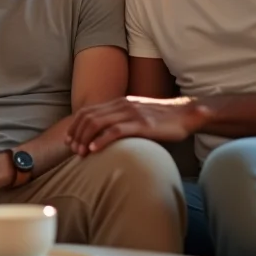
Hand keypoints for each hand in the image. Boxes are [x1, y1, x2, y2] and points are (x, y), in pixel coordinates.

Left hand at [66, 96, 206, 154]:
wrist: (186, 114)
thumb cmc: (161, 119)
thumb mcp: (136, 115)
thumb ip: (121, 119)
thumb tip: (103, 134)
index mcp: (119, 102)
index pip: (88, 111)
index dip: (74, 126)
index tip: (69, 141)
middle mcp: (122, 105)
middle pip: (88, 117)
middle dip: (76, 134)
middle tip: (73, 151)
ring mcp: (131, 114)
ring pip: (98, 123)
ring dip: (85, 139)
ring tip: (81, 153)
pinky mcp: (142, 125)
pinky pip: (115, 131)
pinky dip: (101, 140)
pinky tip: (94, 150)